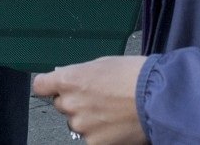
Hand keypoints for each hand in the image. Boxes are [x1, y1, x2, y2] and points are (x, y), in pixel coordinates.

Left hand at [34, 56, 148, 144]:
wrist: (158, 98)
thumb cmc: (134, 75)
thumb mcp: (102, 63)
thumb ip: (78, 72)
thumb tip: (64, 75)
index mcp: (69, 80)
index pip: (40, 86)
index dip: (48, 86)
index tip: (53, 87)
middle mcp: (71, 103)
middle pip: (62, 105)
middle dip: (75, 102)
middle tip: (99, 98)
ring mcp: (82, 125)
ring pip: (77, 123)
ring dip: (88, 119)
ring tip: (112, 111)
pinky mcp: (95, 143)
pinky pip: (91, 138)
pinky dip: (101, 133)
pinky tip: (116, 124)